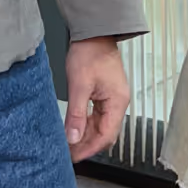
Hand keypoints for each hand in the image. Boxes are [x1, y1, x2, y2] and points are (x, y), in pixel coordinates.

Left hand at [64, 37, 129, 162]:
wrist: (94, 31)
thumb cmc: (90, 52)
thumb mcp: (79, 85)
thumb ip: (77, 114)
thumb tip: (73, 137)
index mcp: (117, 102)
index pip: (106, 136)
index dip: (89, 149)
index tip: (74, 156)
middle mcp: (118, 101)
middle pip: (105, 132)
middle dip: (87, 144)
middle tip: (68, 151)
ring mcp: (113, 97)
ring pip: (101, 124)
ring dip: (86, 134)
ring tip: (69, 141)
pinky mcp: (106, 92)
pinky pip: (98, 114)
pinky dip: (87, 122)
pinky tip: (75, 126)